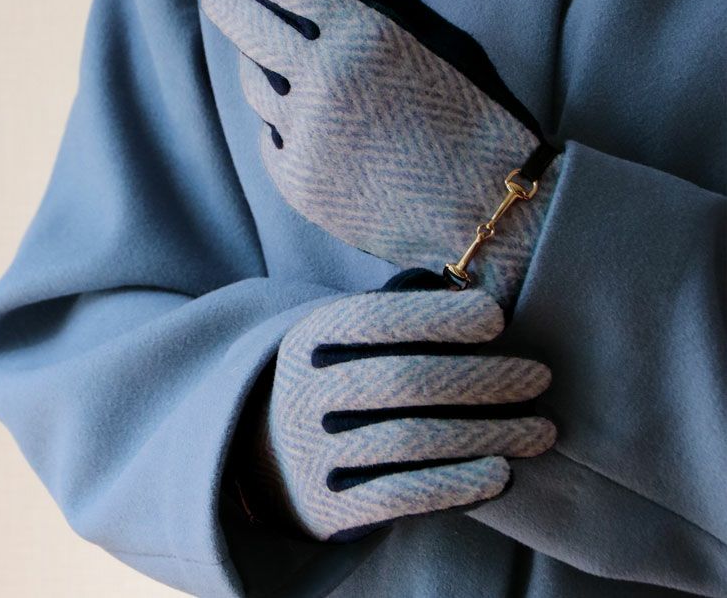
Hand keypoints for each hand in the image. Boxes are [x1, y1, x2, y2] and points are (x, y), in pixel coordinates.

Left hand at [201, 0, 561, 303]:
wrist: (488, 213)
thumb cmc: (477, 121)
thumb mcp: (448, 47)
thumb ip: (388, 2)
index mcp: (366, 37)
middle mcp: (327, 82)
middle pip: (247, 27)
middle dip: (226, 1)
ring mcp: (308, 138)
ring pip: (255, 86)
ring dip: (259, 66)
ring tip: (274, 60)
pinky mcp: (300, 187)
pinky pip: (270, 141)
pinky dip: (279, 124)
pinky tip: (302, 123)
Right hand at [246, 278, 554, 540]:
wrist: (263, 454)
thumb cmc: (333, 382)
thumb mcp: (343, 340)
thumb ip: (393, 314)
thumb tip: (472, 297)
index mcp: (310, 339)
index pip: (376, 318)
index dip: (439, 316)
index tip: (497, 318)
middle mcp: (304, 393)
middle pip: (403, 381)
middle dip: (481, 378)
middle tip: (539, 376)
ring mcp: (310, 454)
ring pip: (410, 441)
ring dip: (487, 434)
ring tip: (541, 430)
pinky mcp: (325, 507)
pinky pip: (398, 497)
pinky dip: (455, 485)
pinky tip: (502, 473)